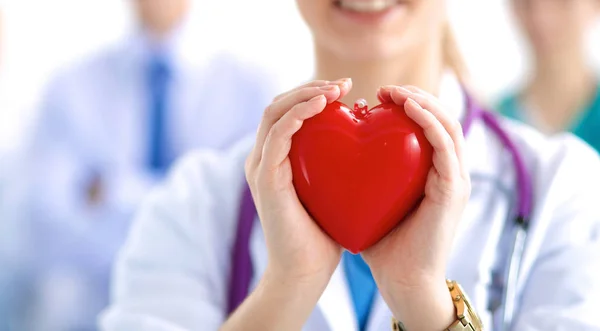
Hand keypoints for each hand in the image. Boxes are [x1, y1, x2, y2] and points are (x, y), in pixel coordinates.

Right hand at [245, 78, 351, 285]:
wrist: (305, 273)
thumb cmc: (323, 235)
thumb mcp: (331, 190)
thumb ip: (335, 165)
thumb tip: (364, 143)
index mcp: (275, 160)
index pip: (287, 112)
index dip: (312, 93)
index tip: (346, 90)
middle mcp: (262, 159)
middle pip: (278, 104)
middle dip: (310, 87)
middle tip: (344, 84)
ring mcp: (260, 167)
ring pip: (275, 111)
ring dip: (305, 93)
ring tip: (336, 89)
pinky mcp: (265, 178)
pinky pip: (279, 134)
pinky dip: (300, 113)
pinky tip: (324, 105)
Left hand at [362, 86, 470, 330]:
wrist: (403, 281)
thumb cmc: (384, 244)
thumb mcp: (371, 200)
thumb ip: (362, 176)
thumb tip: (333, 153)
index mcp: (432, 173)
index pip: (428, 125)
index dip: (408, 103)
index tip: (378, 96)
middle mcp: (449, 171)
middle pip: (442, 117)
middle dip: (416, 95)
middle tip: (386, 89)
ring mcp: (455, 179)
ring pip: (449, 123)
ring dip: (423, 100)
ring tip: (396, 92)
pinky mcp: (453, 189)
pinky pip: (445, 144)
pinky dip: (428, 121)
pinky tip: (406, 107)